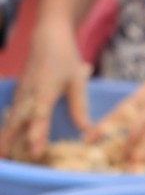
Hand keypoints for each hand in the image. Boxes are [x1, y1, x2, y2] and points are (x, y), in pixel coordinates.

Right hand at [1, 25, 90, 158]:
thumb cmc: (65, 58)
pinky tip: (4, 140)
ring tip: (3, 155)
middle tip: (5, 159)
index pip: (40, 116)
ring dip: (5, 136)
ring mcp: (21, 92)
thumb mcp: (77, 81)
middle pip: (17, 121)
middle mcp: (29, 93)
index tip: (35, 151)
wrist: (47, 35)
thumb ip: (79, 106)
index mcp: (45, 90)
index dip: (37, 135)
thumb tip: (86, 130)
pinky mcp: (18, 92)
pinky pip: (11, 113)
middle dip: (10, 141)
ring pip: (11, 118)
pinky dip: (7, 126)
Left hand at [86, 60, 144, 169]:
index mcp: (143, 96)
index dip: (102, 128)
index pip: (118, 114)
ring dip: (142, 155)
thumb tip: (123, 120)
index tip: (87, 141)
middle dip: (124, 149)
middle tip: (117, 164)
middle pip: (133, 130)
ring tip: (134, 170)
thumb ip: (140, 103)